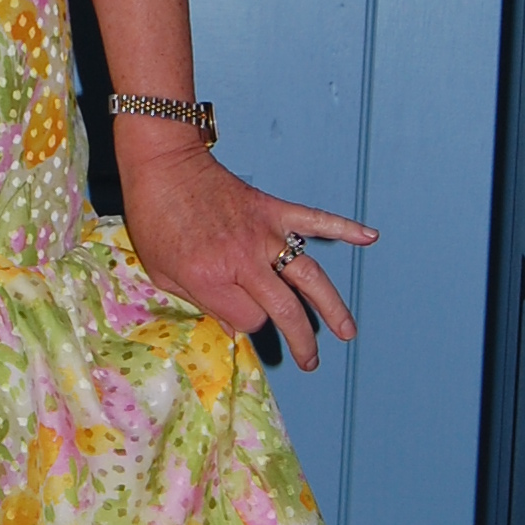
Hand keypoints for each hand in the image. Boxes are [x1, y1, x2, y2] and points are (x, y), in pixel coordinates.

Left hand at [117, 144, 375, 373]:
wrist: (163, 162)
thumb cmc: (155, 218)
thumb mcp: (163, 272)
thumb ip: (201, 302)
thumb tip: (234, 329)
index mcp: (212, 278)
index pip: (249, 320)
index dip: (247, 325)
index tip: (240, 319)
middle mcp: (243, 260)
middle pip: (285, 310)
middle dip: (301, 340)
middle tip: (310, 361)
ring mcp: (263, 233)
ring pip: (309, 277)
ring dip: (331, 307)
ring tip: (347, 332)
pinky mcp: (273, 209)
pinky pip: (315, 221)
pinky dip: (344, 228)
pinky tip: (370, 237)